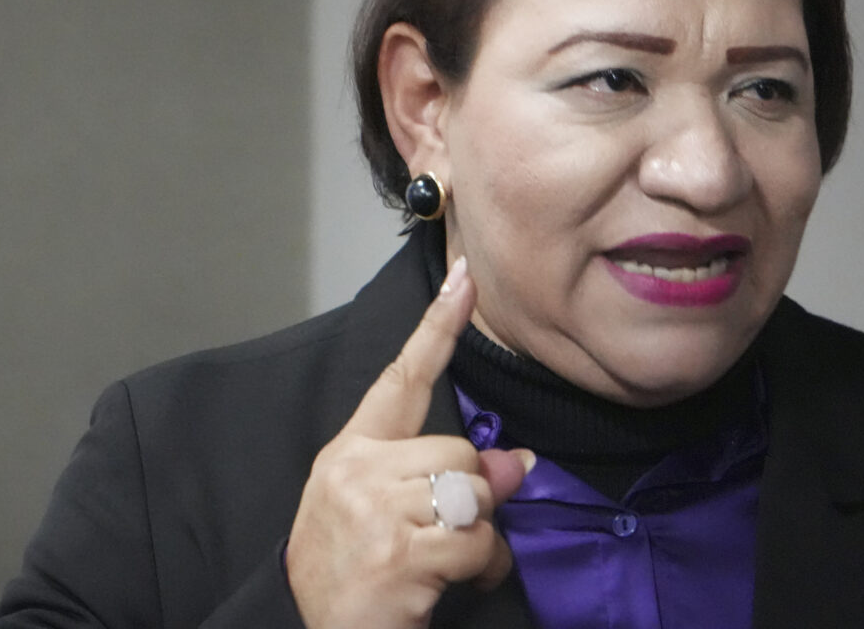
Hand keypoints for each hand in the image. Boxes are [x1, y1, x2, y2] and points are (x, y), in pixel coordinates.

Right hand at [286, 257, 534, 628]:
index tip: (465, 279)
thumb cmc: (348, 572)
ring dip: (480, 536)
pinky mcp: (399, 554)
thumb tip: (515, 463)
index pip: (400, 378)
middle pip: (458, 452)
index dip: (437, 326)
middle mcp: (356, 472)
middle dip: (471, 495)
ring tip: (451, 562)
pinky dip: (484, 568)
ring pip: (473, 494)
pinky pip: (476, 541)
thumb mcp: (385, 514)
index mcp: (349, 452)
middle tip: (449, 532)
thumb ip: (440, 477)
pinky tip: (457, 584)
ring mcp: (375, 512)